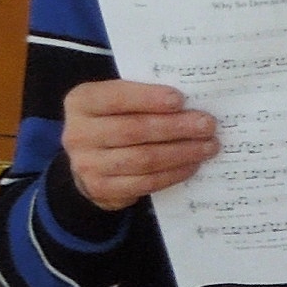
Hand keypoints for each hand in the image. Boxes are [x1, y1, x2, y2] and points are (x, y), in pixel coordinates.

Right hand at [60, 79, 217, 210]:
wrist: (92, 159)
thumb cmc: (116, 120)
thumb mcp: (120, 101)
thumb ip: (145, 97)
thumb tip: (192, 102)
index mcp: (82, 102)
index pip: (115, 97)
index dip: (148, 98)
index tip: (179, 100)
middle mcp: (78, 134)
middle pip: (134, 130)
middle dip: (176, 127)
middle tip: (208, 125)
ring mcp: (86, 164)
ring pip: (142, 159)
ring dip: (181, 153)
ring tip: (209, 146)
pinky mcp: (101, 189)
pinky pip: (144, 182)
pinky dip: (173, 174)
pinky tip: (192, 165)